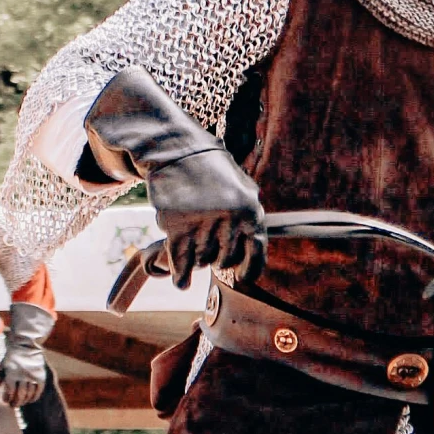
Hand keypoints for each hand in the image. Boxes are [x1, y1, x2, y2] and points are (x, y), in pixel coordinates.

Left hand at [0, 341, 45, 407]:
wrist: (26, 344)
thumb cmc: (12, 356)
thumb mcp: (2, 365)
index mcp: (11, 373)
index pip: (10, 392)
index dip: (8, 399)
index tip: (6, 401)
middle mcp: (23, 375)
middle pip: (20, 395)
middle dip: (16, 402)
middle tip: (13, 405)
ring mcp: (33, 375)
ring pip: (29, 394)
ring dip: (24, 401)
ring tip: (21, 403)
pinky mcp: (41, 375)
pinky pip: (39, 390)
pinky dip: (35, 397)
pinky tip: (31, 400)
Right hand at [155, 161, 265, 288]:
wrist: (179, 151)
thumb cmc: (214, 173)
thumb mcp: (243, 189)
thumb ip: (250, 219)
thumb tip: (251, 257)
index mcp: (250, 208)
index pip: (257, 250)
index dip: (251, 269)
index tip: (242, 277)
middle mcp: (229, 217)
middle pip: (225, 259)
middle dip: (217, 258)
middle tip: (210, 246)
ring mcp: (202, 222)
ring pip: (202, 260)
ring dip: (197, 259)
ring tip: (193, 242)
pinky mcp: (176, 224)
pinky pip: (180, 260)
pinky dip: (180, 275)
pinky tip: (181, 282)